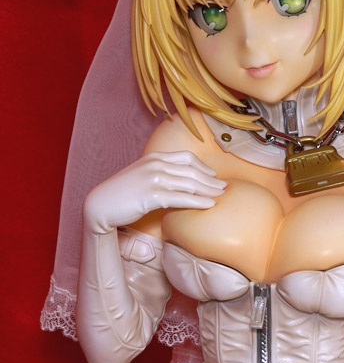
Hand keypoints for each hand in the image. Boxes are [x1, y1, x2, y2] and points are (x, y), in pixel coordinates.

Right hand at [83, 150, 225, 232]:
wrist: (100, 204)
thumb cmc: (121, 193)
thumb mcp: (141, 176)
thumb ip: (157, 173)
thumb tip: (174, 180)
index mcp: (154, 157)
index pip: (186, 158)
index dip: (203, 167)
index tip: (213, 175)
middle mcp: (156, 164)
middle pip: (192, 170)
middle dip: (211, 179)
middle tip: (224, 187)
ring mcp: (154, 178)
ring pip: (189, 183)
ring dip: (208, 190)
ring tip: (221, 196)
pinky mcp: (152, 195)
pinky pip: (181, 197)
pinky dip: (198, 201)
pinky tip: (209, 205)